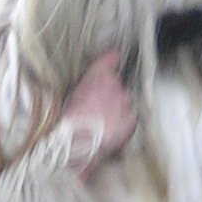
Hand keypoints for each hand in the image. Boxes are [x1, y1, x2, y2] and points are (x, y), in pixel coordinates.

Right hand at [60, 50, 136, 179]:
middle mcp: (116, 84)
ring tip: (101, 122)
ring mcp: (126, 101)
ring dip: (116, 109)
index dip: (112, 60)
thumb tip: (93, 81)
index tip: (114, 59)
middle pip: (117, 85)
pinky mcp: (132, 118)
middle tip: (96, 108)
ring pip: (124, 102)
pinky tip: (109, 129)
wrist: (77, 143)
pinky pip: (129, 117)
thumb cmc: (69, 119)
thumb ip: (85, 84)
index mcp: (98, 75)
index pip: (112, 58)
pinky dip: (122, 122)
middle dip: (110, 94)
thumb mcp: (70, 94)